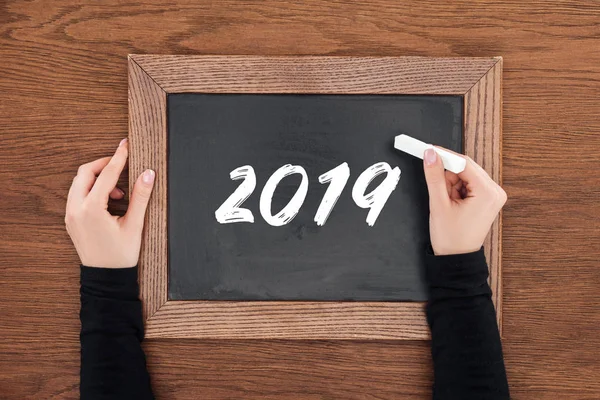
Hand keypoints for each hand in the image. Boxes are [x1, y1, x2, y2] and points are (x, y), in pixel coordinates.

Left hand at [65, 139, 155, 267]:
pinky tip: (110, 200)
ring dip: (98, 178)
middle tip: (122, 164)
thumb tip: (148, 174)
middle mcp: (76, 209)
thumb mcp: (135, 225)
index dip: (118, 158)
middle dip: (104, 165)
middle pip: (85, 172)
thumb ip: (140, 196)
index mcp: (91, 210)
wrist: (106, 278)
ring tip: (120, 190)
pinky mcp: (71, 220)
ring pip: (79, 183)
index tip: (126, 146)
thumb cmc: (121, 255)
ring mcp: (70, 215)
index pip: (106, 174)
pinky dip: (92, 189)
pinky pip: (77, 194)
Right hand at [423, 147, 506, 255]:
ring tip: (447, 203)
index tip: (428, 149)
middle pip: (465, 168)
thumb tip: (430, 155)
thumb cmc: (451, 238)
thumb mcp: (439, 204)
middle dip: (447, 176)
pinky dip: (455, 189)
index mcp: (488, 193)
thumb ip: (434, 176)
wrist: (456, 258)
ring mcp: (492, 195)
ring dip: (450, 184)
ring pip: (465, 176)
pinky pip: (468, 184)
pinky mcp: (487, 199)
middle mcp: (495, 192)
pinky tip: (452, 203)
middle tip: (439, 193)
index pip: (464, 163)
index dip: (444, 156)